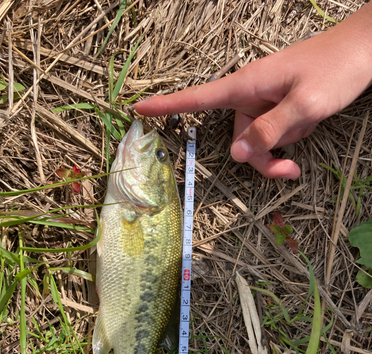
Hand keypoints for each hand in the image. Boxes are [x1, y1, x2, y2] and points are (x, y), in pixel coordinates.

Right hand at [135, 3, 371, 178]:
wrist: (365, 50)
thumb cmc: (336, 69)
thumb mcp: (305, 104)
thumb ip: (269, 131)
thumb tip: (236, 154)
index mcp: (247, 85)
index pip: (198, 98)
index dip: (167, 105)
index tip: (138, 110)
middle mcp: (251, 95)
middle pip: (238, 138)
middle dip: (262, 158)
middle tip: (290, 169)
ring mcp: (265, 101)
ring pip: (258, 141)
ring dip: (280, 150)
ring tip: (309, 128)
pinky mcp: (279, 107)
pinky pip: (274, 133)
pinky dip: (290, 137)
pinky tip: (310, 121)